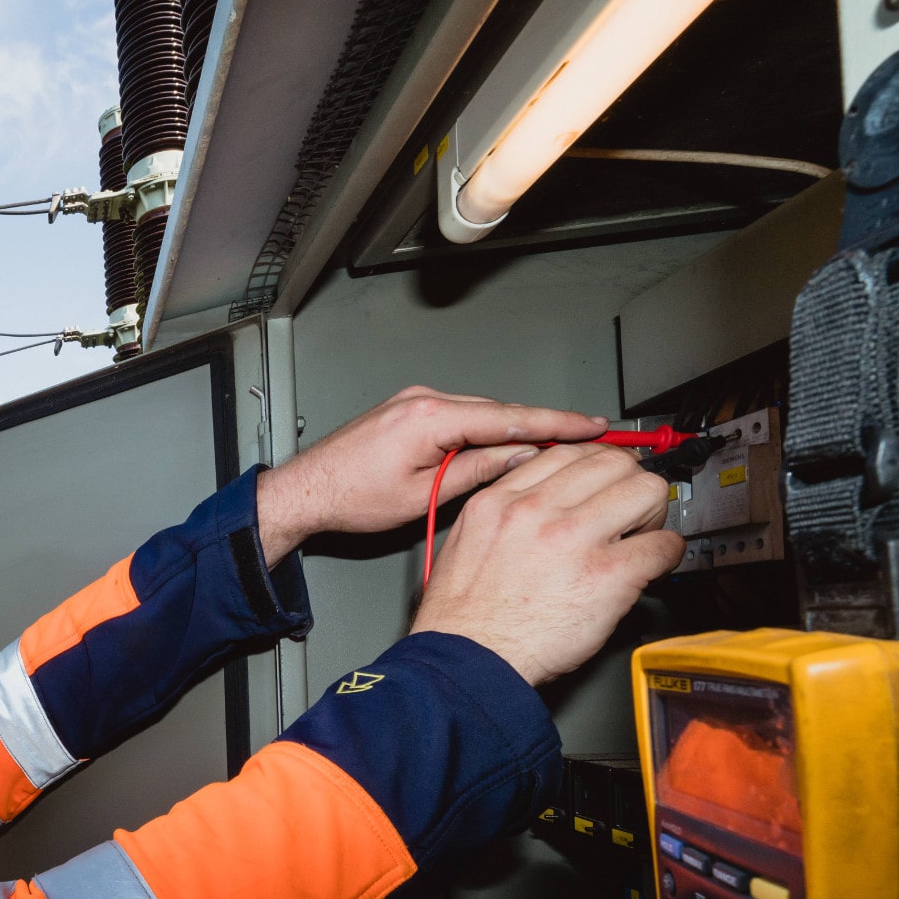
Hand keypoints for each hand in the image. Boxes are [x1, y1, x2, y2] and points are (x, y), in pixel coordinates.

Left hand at [253, 386, 608, 561]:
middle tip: (585, 441)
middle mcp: (424, 400)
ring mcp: (415, 401)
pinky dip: (485, 429)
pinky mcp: (409, 409)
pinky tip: (503, 446)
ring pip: (481, 414)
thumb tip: (520, 460)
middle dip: (543, 427)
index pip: (510, 418)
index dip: (557, 423)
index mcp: (430, 417)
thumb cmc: (350, 498)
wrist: (307, 490)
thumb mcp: (423, 496)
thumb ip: (476, 472)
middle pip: (500, 413)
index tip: (591, 426)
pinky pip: (460, 416)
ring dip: (513, 430)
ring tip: (551, 450)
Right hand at [411, 444, 684, 685]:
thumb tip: (539, 498)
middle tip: (629, 510)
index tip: (604, 480)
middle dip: (629, 482)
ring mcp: (575, 538)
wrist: (470, 660)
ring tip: (641, 536)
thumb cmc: (464, 617)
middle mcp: (538, 510)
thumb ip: (501, 511)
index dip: (597, 464)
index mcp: (502, 499)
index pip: (568, 452)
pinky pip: (662, 545)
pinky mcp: (608, 575)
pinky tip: (650, 566)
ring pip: (647, 491)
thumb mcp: (464, 542)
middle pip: (614, 461)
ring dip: (653, 513)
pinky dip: (666, 554)